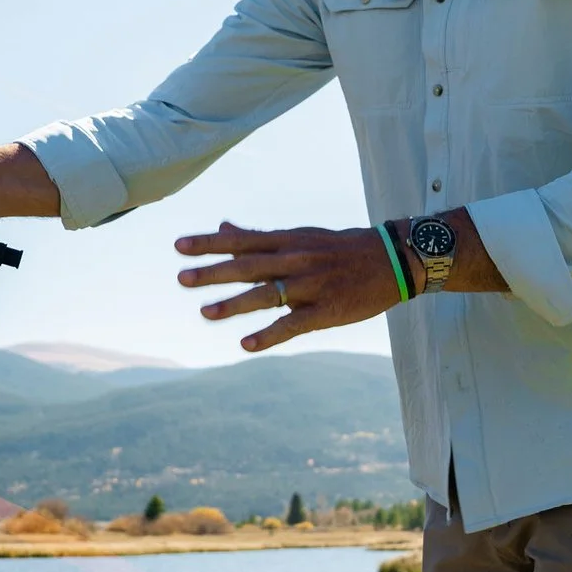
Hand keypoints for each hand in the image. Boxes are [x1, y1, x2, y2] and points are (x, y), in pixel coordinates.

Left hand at [175, 221, 401, 352]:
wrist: (392, 259)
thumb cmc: (340, 248)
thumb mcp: (300, 236)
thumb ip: (259, 238)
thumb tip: (223, 227)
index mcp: (288, 241)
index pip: (242, 241)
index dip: (210, 243)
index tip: (179, 246)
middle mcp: (296, 260)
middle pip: (248, 266)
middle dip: (213, 272)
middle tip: (181, 278)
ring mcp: (311, 285)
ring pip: (267, 295)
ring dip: (234, 304)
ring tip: (205, 312)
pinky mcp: (326, 311)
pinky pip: (293, 324)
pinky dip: (269, 335)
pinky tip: (246, 345)